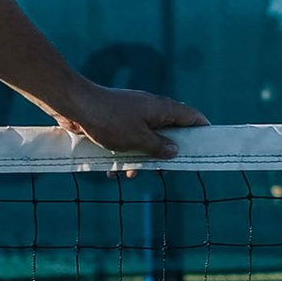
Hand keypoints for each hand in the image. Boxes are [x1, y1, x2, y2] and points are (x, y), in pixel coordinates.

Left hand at [45, 78, 205, 161]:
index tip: (206, 147)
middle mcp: (151, 109)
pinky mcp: (117, 121)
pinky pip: (128, 140)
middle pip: (169, 133)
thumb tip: (175, 150)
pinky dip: (124, 154)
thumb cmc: (108, 120)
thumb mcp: (138, 139)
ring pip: (146, 140)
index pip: (192, 117)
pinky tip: (112, 170)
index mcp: (162, 109)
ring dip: (140, 159)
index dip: (202, 130)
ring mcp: (134, 114)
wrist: (75, 106)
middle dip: (165, 154)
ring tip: (129, 174)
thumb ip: (159, 147)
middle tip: (161, 172)